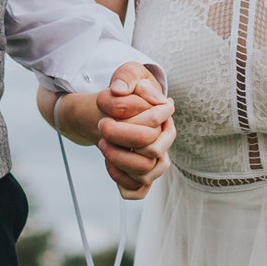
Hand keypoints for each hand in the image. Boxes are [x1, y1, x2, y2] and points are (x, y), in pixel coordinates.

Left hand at [95, 62, 173, 198]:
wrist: (111, 110)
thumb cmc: (125, 89)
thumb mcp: (127, 73)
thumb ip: (126, 77)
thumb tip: (119, 91)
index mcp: (165, 119)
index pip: (154, 130)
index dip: (127, 128)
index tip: (105, 119)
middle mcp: (164, 142)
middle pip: (152, 154)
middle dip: (122, 143)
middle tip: (101, 130)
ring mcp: (155, 161)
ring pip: (146, 175)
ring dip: (120, 163)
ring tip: (103, 145)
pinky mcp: (142, 175)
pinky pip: (138, 191)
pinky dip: (123, 183)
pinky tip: (109, 165)